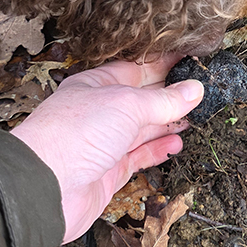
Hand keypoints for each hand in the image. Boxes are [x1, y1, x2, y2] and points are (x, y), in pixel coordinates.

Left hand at [11, 57, 203, 242]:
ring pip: (142, 129)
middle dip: (169, 96)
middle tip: (200, 91)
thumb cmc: (74, 134)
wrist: (46, 187)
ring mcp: (103, 143)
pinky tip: (176, 144)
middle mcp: (98, 112)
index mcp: (95, 85)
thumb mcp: (126, 105)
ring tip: (194, 117)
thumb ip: (164, 100)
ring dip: (167, 123)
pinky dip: (158, 149)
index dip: (162, 64)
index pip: (135, 69)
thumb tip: (193, 90)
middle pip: (141, 100)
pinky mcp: (108, 171)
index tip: (189, 59)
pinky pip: (139, 156)